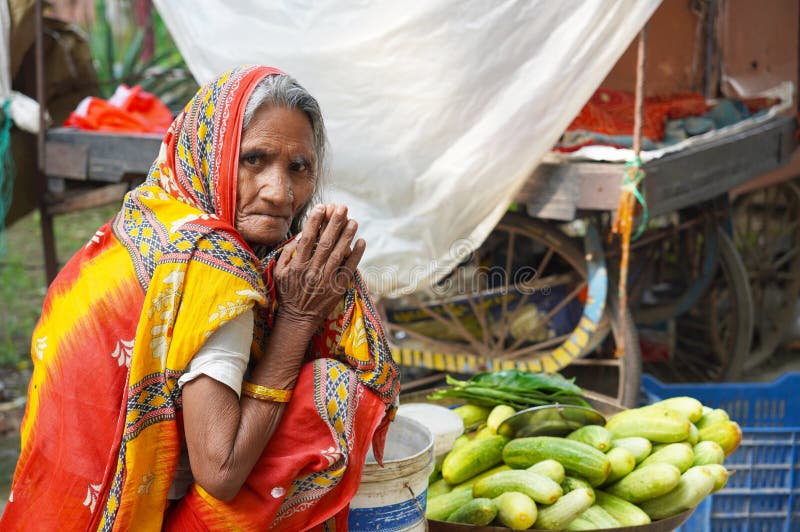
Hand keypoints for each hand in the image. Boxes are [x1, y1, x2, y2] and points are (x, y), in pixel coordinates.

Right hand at [273, 204, 365, 327]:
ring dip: (347, 236)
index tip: (321, 207)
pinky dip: (356, 255)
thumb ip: (286, 254)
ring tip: (354, 221)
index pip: (307, 240)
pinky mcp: (337, 288)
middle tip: (342, 208)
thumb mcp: (279, 273)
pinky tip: (362, 242)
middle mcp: (312, 271)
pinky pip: (349, 269)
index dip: (314, 222)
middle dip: (334, 224)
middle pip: (325, 243)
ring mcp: (326, 280)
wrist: (298, 319)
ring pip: (338, 254)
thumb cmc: (288, 293)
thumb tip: (297, 237)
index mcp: (297, 266)